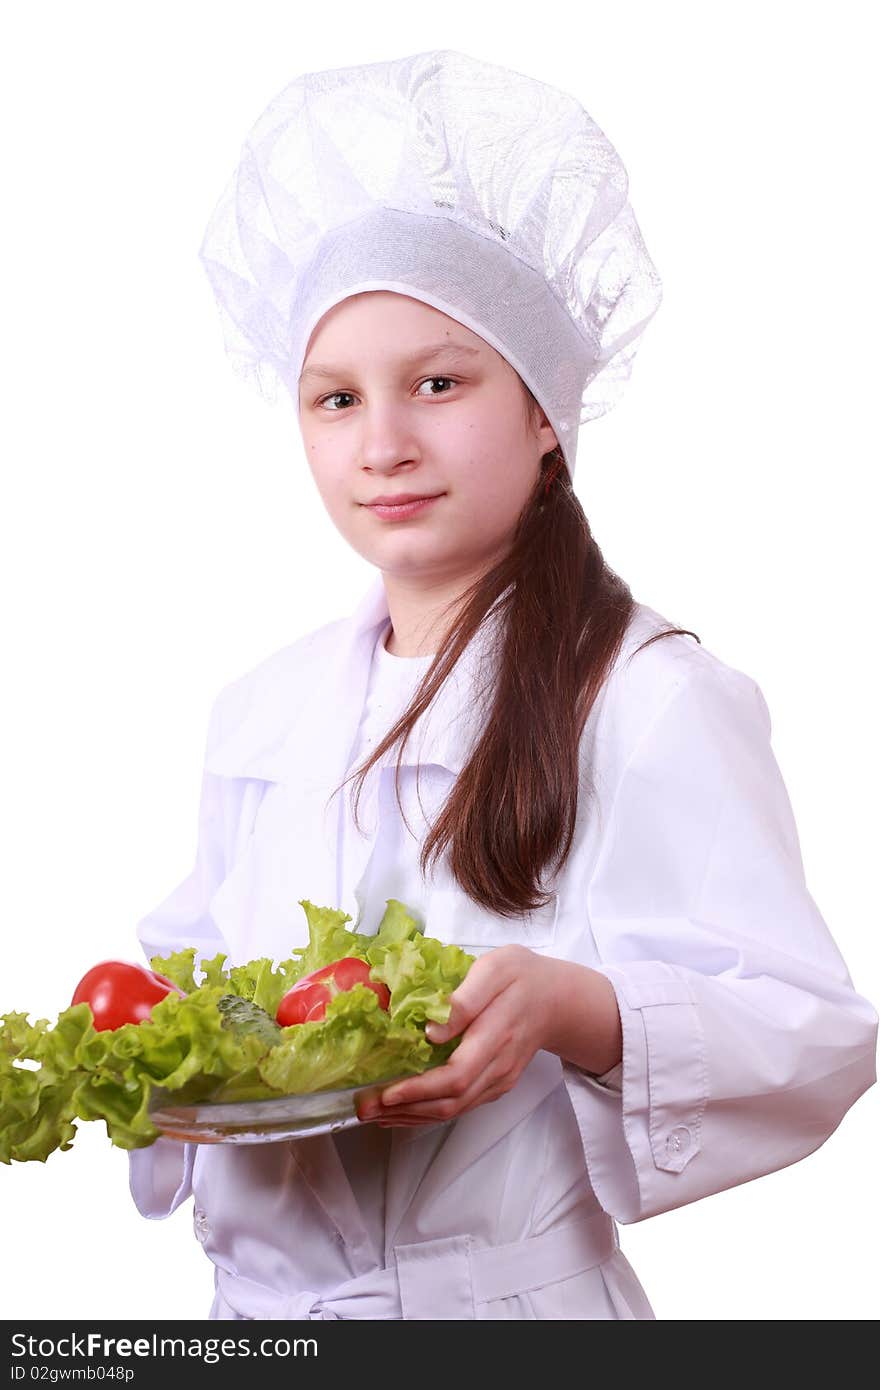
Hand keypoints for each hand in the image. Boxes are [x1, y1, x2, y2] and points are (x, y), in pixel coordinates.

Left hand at [357, 944, 559, 1127]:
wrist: (558, 998)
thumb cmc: (523, 976)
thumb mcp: (495, 969)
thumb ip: (465, 999)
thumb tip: (431, 1030)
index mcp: (495, 1037)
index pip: (455, 1077)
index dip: (418, 1091)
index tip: (385, 1093)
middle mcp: (497, 1068)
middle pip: (450, 1103)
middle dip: (404, 1110)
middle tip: (364, 1108)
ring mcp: (498, 1080)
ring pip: (454, 1110)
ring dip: (412, 1116)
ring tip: (375, 1113)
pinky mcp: (495, 1084)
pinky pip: (460, 1106)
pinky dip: (428, 1112)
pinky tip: (404, 1109)